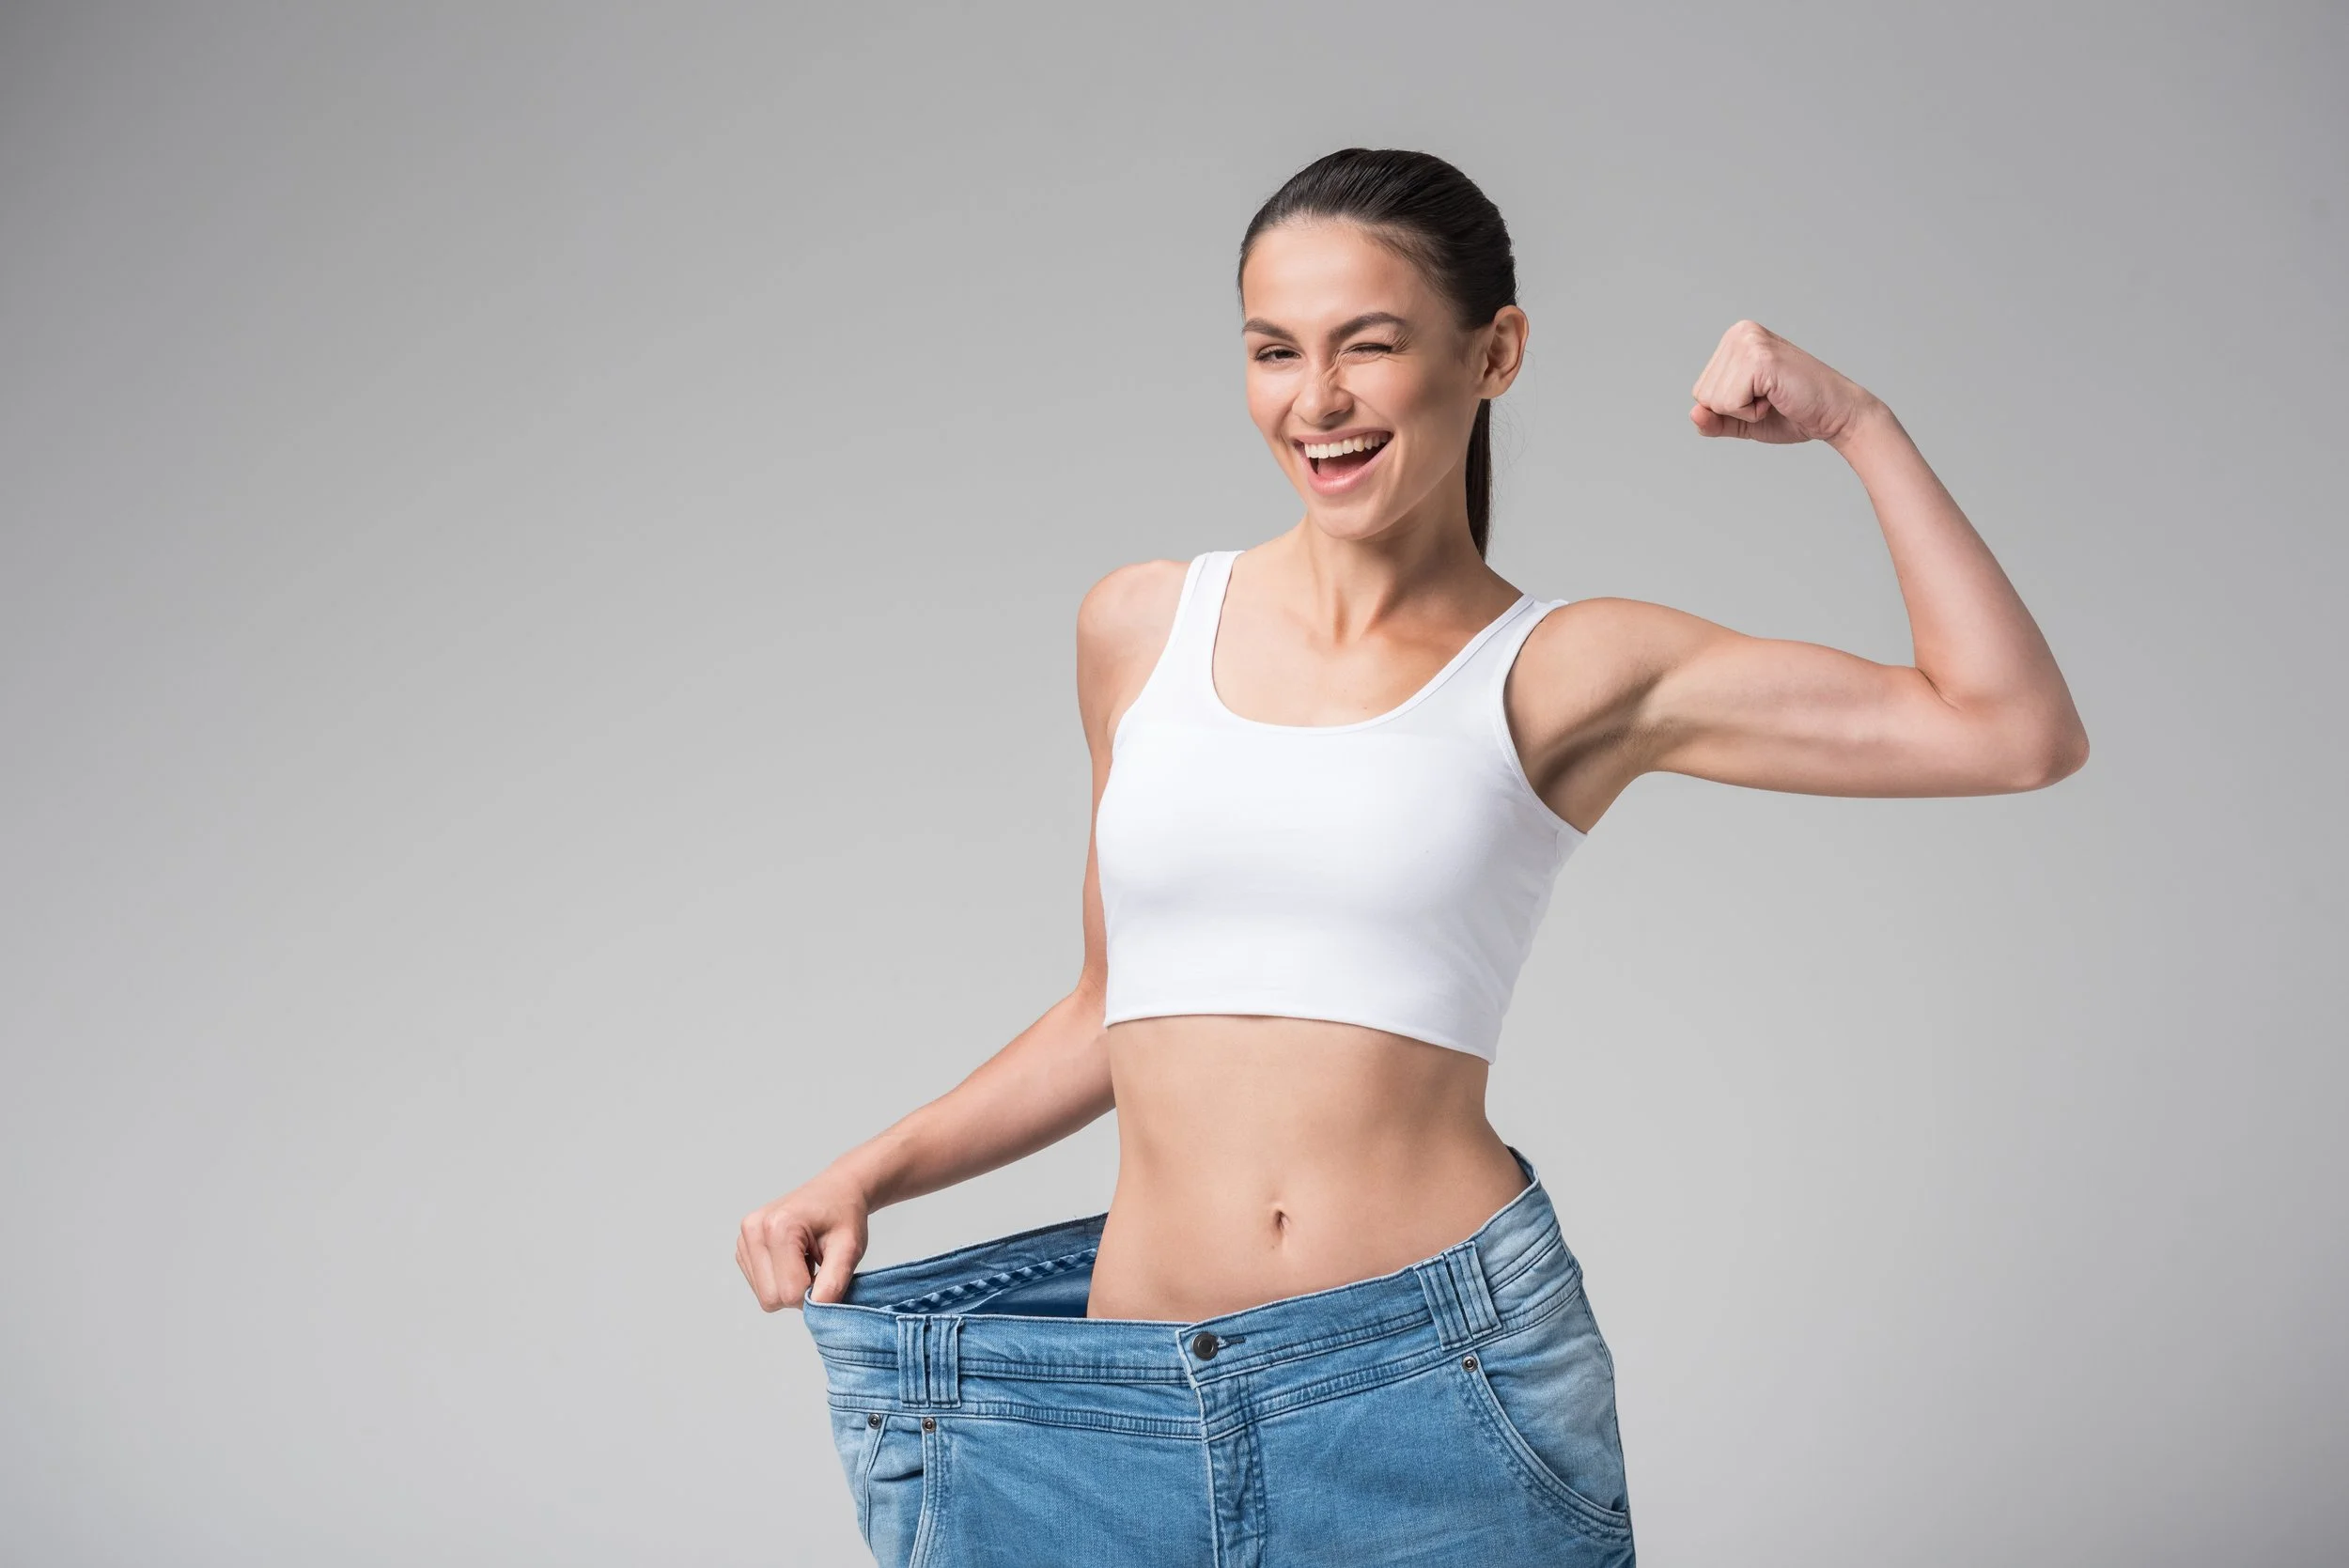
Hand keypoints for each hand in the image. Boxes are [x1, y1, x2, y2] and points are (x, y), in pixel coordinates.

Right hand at [737, 1169, 869, 1311]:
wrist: (836, 1191)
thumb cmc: (844, 1215)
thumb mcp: (850, 1248)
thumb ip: (834, 1283)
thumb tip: (817, 1313)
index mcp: (778, 1226)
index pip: (788, 1293)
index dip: (814, 1295)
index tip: (829, 1273)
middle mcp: (753, 1230)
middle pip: (771, 1298)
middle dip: (799, 1293)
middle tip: (819, 1269)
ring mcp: (744, 1239)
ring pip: (764, 1295)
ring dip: (790, 1286)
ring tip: (807, 1259)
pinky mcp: (743, 1248)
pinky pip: (760, 1286)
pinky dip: (780, 1280)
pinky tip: (795, 1258)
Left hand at [1688, 319, 1878, 445]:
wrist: (1835, 416)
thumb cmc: (1794, 413)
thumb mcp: (1743, 420)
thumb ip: (1714, 420)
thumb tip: (1694, 413)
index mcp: (1734, 340)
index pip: (1701, 391)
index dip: (1729, 409)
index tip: (1763, 397)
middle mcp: (1739, 333)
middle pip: (1703, 394)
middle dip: (1735, 410)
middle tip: (1771, 398)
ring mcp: (1749, 342)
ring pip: (1713, 400)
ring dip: (1745, 411)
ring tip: (1775, 396)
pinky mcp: (1759, 358)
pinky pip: (1729, 403)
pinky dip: (1752, 412)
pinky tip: (1777, 397)